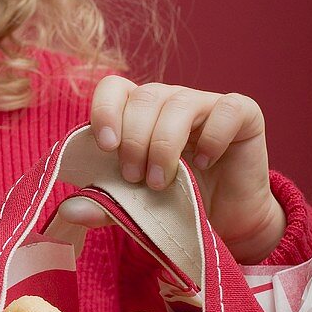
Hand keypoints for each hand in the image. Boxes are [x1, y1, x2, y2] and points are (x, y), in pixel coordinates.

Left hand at [60, 76, 286, 262]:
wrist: (226, 224)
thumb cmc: (175, 206)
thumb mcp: (132, 208)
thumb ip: (102, 204)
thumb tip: (68, 208)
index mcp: (137, 113)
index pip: (114, 87)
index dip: (106, 110)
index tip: (106, 146)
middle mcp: (170, 100)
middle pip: (145, 97)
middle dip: (134, 140)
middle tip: (135, 179)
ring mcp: (206, 104)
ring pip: (180, 103)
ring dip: (164, 145)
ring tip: (161, 182)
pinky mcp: (243, 115)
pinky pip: (226, 110)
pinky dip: (213, 137)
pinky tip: (206, 163)